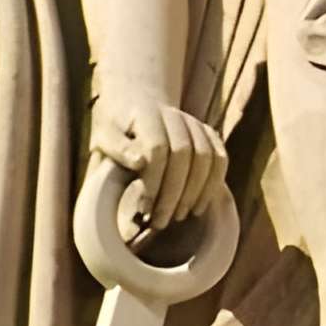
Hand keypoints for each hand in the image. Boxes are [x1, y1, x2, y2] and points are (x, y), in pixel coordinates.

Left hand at [90, 90, 226, 240]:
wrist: (137, 104)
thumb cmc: (116, 131)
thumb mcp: (104, 137)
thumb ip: (117, 150)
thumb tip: (139, 163)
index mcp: (146, 114)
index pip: (157, 148)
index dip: (153, 180)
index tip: (142, 208)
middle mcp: (175, 115)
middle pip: (185, 153)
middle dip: (174, 192)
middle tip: (161, 221)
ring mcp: (195, 123)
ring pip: (207, 157)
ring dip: (195, 191)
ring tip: (179, 216)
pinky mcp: (209, 133)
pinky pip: (220, 158)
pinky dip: (213, 184)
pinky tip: (199, 205)